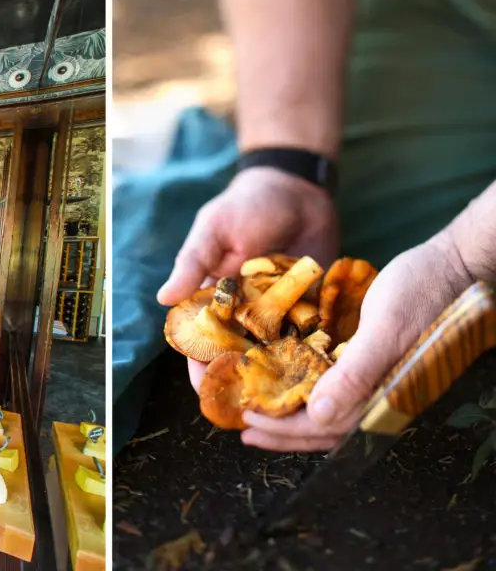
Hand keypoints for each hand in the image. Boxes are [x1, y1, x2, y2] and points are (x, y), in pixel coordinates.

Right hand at [156, 167, 338, 390]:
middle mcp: (244, 313)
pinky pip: (310, 339)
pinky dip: (312, 358)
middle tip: (250, 410)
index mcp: (214, 299)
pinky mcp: (311, 309)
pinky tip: (320, 380)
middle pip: (237, 358)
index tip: (206, 389)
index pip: (201, 341)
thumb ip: (193, 264)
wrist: (298, 188)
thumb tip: (163, 298)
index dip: (200, 367)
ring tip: (285, 406)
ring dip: (277, 380)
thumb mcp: (213, 230)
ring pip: (273, 356)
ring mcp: (279, 314)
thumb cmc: (246, 205)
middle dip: (241, 384)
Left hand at [241, 232, 472, 450]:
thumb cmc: (421, 293)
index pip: (326, 429)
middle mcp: (378, 395)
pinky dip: (305, 385)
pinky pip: (332, 382)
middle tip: (244, 423)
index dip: (285, 429)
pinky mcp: (369, 360)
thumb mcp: (385, 330)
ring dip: (291, 411)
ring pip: (326, 407)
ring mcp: (375, 379)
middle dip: (281, 428)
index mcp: (383, 397)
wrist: (449, 264)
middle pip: (323, 426)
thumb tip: (318, 416)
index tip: (250, 420)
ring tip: (257, 408)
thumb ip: (356, 375)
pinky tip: (283, 378)